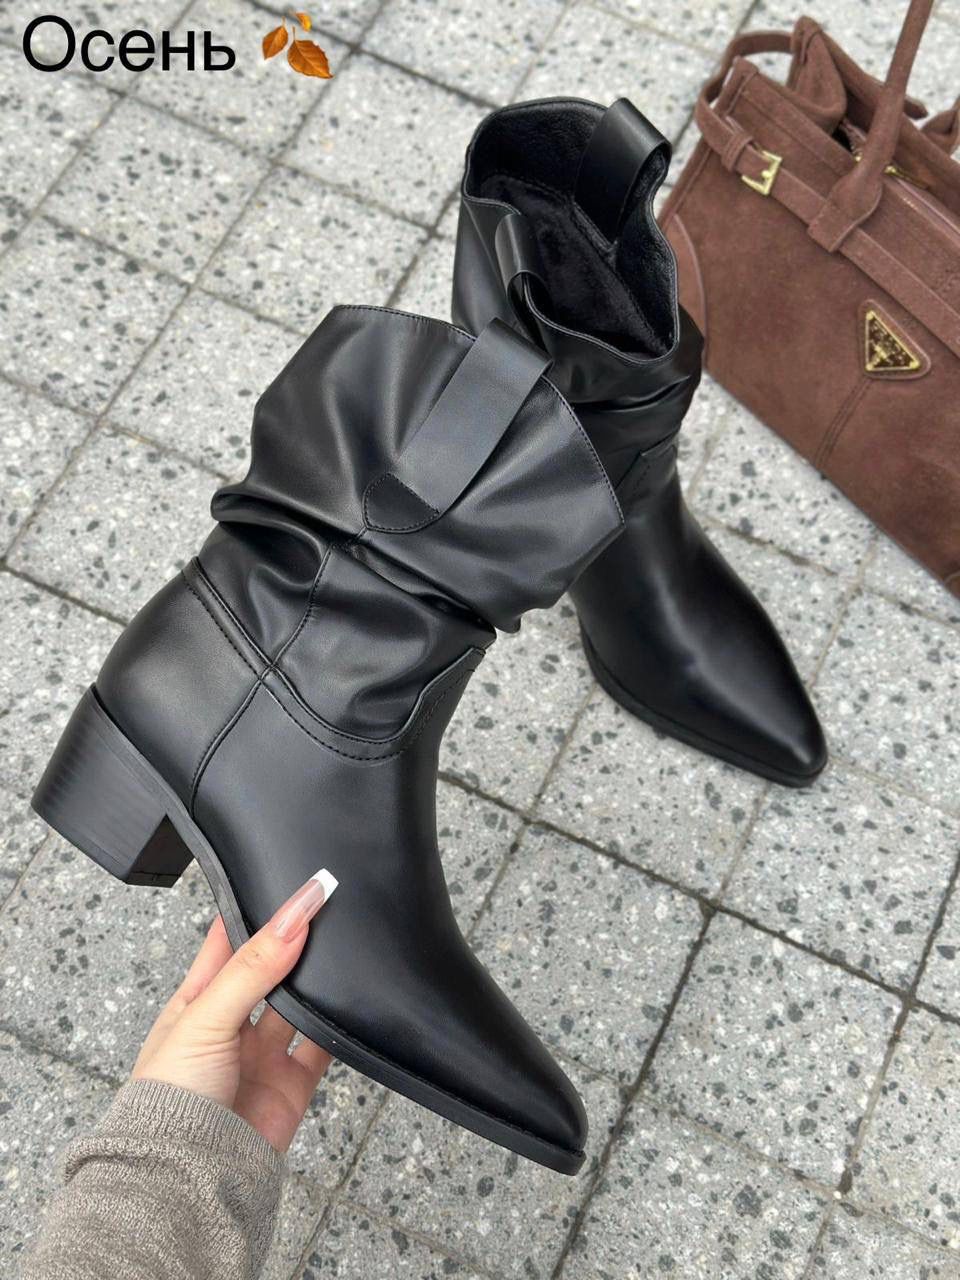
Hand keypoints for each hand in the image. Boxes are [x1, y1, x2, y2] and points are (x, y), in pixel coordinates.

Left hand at [132, 870, 337, 1151]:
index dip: (256, 911)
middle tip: (328, 908)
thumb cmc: (168, 1100)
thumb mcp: (206, 1016)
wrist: (189, 1177)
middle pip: (271, 970)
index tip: (289, 881)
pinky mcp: (292, 1084)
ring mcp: (262, 1055)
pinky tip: (352, 1003)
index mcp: (197, 1001)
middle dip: (295, 943)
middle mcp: (231, 1024)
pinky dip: (339, 1026)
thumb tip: (293, 914)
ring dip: (318, 981)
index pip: (228, 942)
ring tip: (343, 947)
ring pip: (299, 1004)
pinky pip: (323, 1046)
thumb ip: (253, 966)